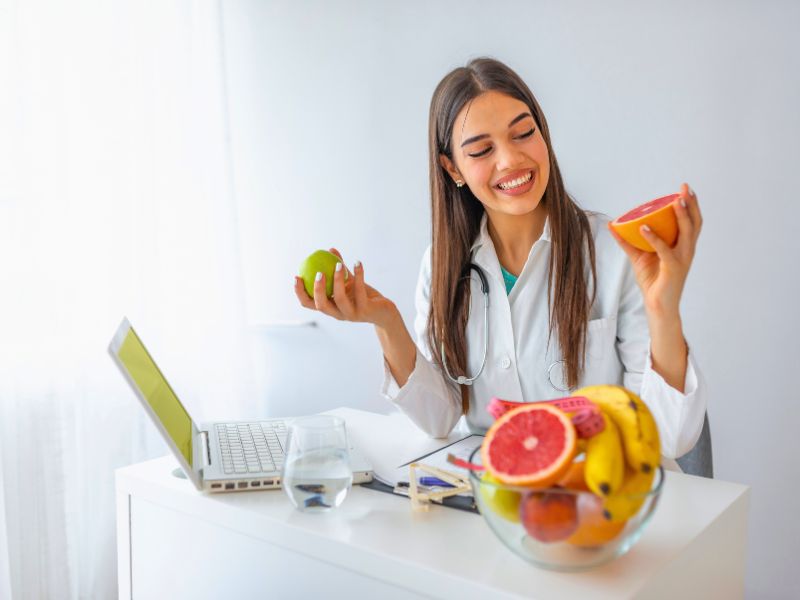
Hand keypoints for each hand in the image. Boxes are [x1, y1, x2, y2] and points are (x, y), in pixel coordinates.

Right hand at [293, 248, 397, 327]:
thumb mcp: (350, 281)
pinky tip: (357, 262)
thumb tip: (330, 249)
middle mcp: (338, 313)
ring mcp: (352, 313)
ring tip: (338, 265)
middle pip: (321, 305)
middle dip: (317, 289)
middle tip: (318, 273)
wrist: (383, 310)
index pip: (309, 303)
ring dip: (338, 281)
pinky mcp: (365, 310)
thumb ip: (338, 268)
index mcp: (330, 307)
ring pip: (340, 299)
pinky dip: (358, 275)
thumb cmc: (364, 295)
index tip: (296, 276)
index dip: (300, 292)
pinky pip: (360, 291)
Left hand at [608, 183, 702, 317]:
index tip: (685, 189)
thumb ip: (628, 241)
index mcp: (683, 246)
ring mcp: (682, 259)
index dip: (691, 205)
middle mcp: (687, 250)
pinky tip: (643, 228)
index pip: (692, 222)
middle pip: (694, 223)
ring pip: (686, 233)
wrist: (657, 305)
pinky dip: (654, 238)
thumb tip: (612, 224)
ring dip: (681, 216)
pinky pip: (664, 250)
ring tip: (674, 202)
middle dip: (691, 204)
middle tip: (683, 188)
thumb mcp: (638, 256)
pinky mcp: (673, 269)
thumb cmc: (652, 280)